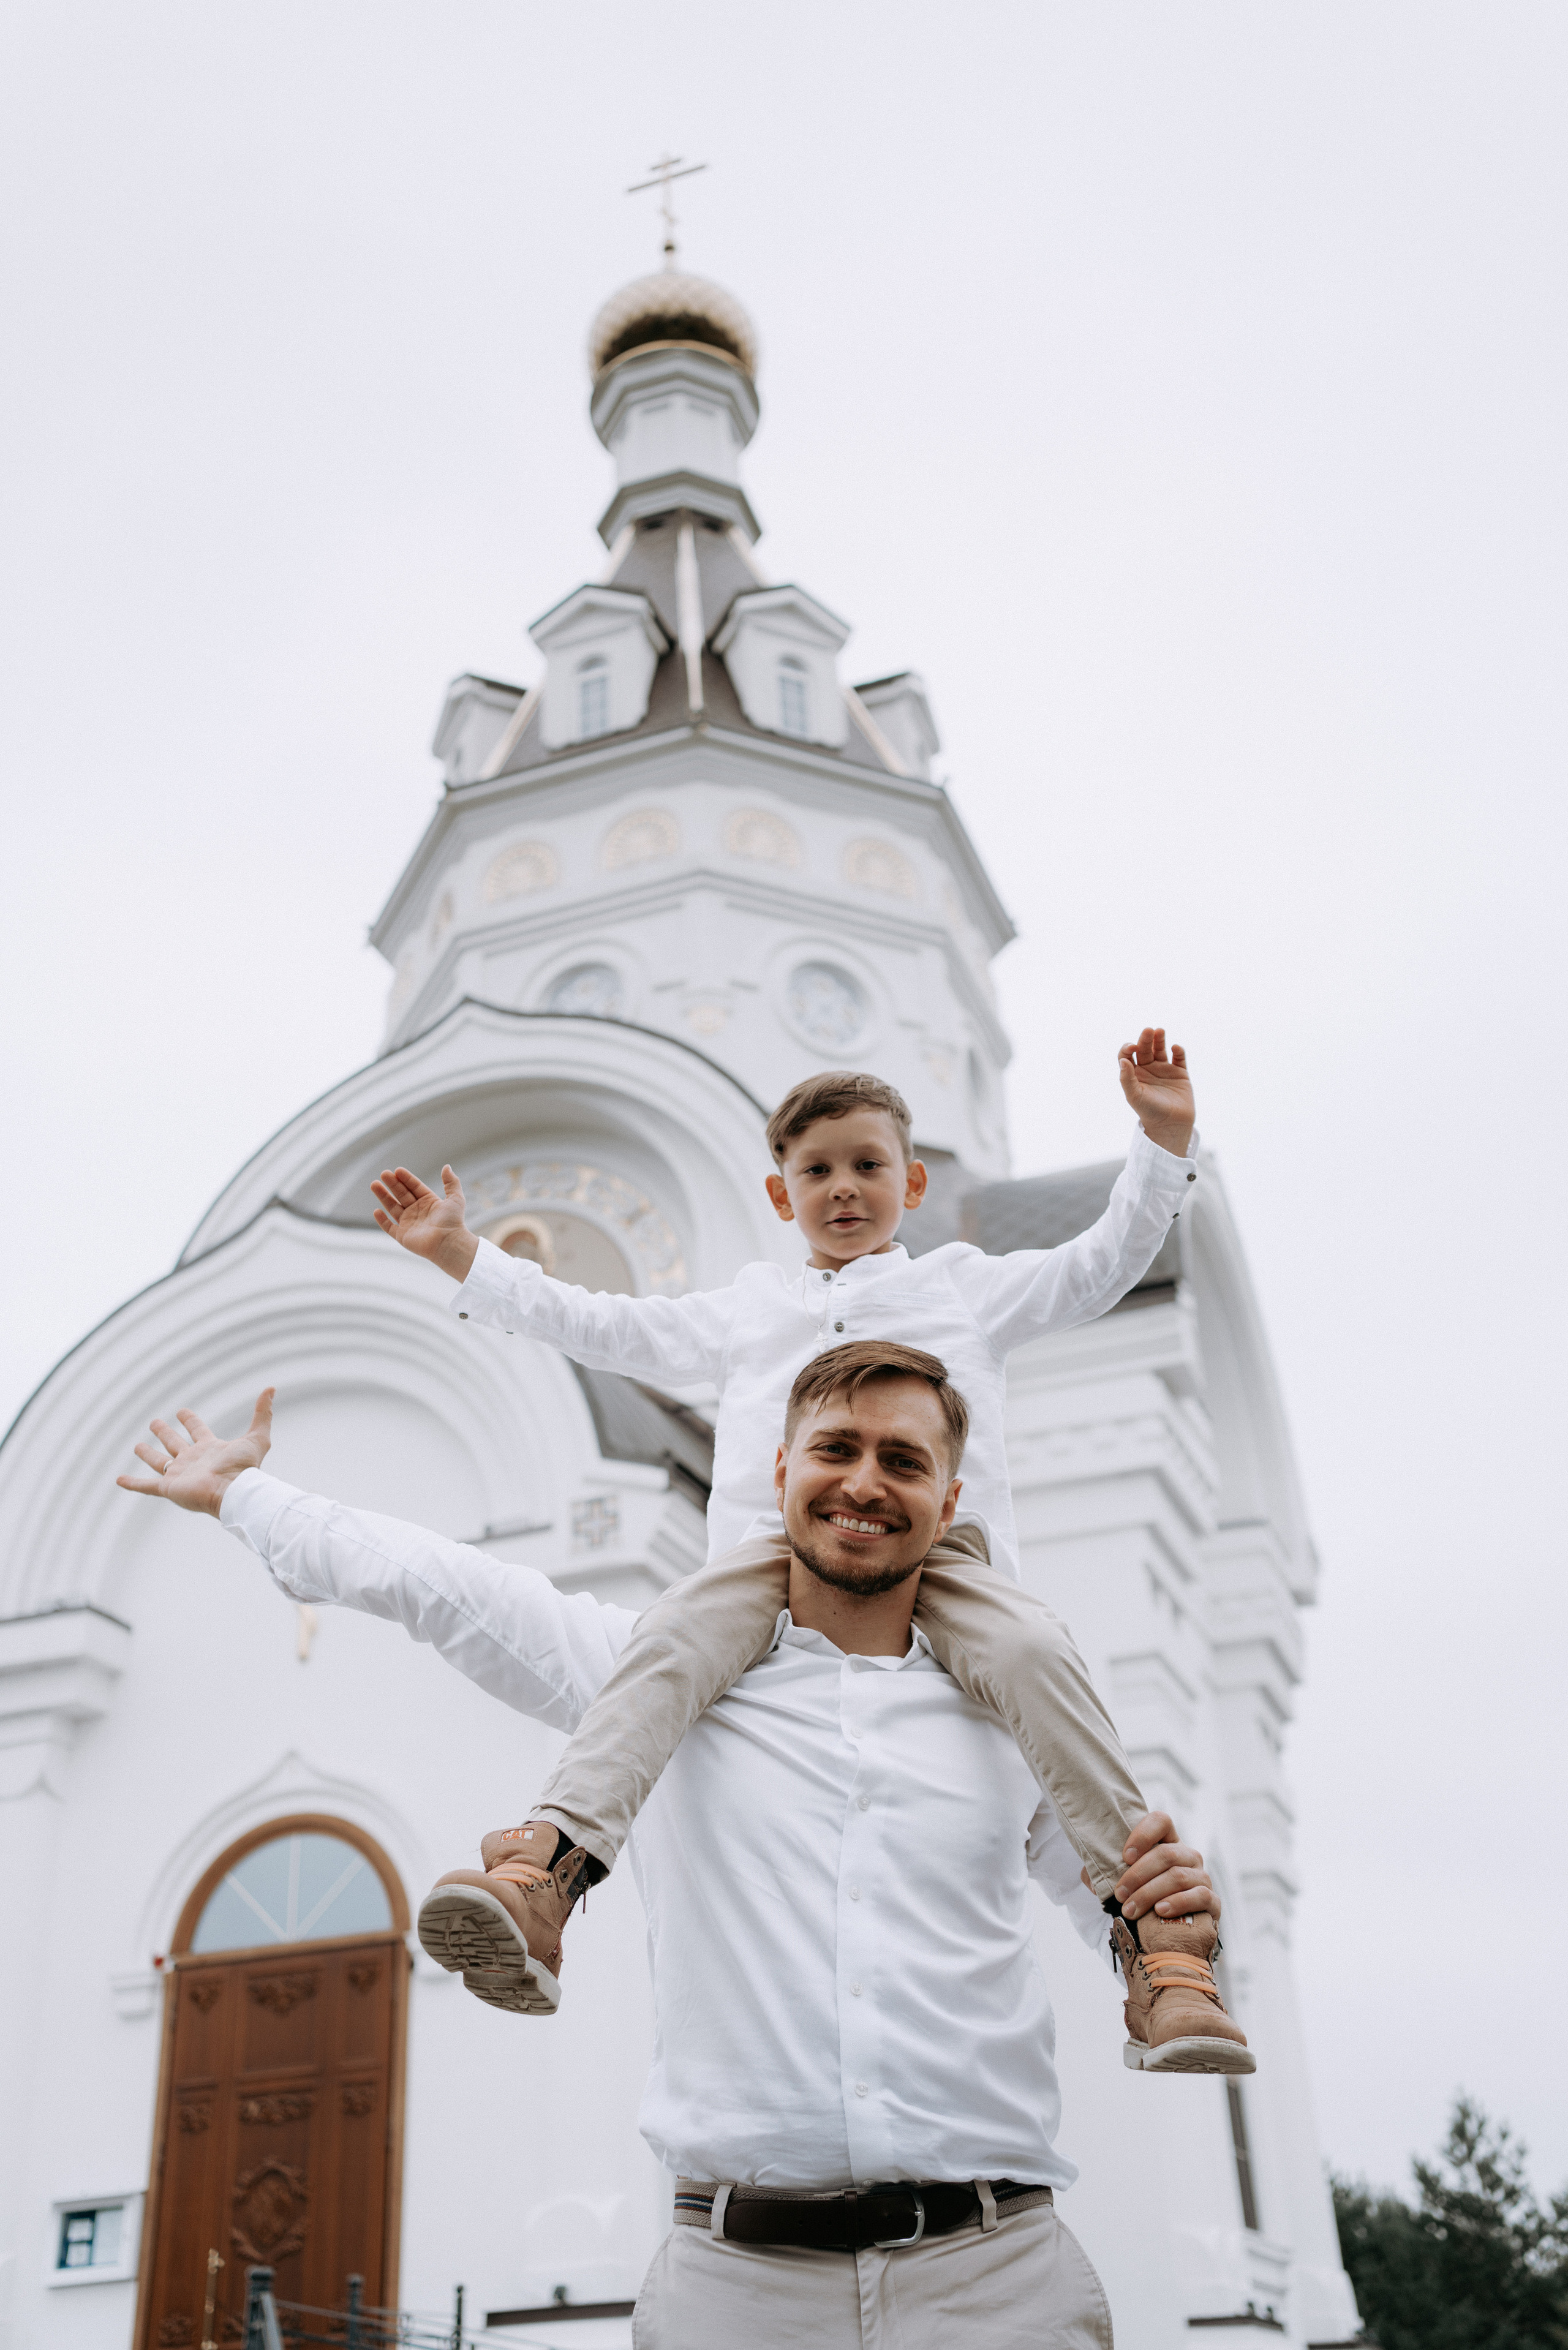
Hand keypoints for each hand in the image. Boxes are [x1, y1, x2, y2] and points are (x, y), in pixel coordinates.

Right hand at [117, 1389, 274, 1517]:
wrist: (234, 1492)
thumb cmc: (245, 1468)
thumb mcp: (257, 1437)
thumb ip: (262, 1413)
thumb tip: (272, 1388)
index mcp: (210, 1449)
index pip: (197, 1430)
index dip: (189, 1420)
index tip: (181, 1411)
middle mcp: (193, 1461)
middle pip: (175, 1444)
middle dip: (165, 1433)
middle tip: (154, 1422)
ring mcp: (179, 1475)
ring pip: (159, 1462)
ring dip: (148, 1454)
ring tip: (136, 1446)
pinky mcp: (169, 1488)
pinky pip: (146, 1486)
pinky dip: (132, 1483)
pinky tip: (119, 1479)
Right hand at [370, 1164, 478, 1282]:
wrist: (448, 1243)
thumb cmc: (453, 1222)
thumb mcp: (455, 1198)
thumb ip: (452, 1182)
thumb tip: (447, 1166)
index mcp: (428, 1202)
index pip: (414, 1187)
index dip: (406, 1178)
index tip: (397, 1170)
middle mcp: (417, 1211)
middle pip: (401, 1194)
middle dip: (392, 1184)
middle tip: (384, 1173)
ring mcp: (409, 1224)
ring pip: (393, 1207)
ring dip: (383, 1196)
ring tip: (374, 1184)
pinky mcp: (403, 1236)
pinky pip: (389, 1227)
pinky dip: (382, 1220)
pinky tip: (377, 1210)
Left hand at [1085, 1810, 1220, 1923]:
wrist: (1173, 1934)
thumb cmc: (1145, 1901)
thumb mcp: (1125, 1883)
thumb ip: (1105, 1875)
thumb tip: (1090, 1877)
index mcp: (1167, 1843)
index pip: (1161, 1821)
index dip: (1143, 1834)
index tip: (1124, 1856)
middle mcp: (1188, 1855)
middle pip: (1165, 1854)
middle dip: (1137, 1875)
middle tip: (1119, 1894)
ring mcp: (1202, 1877)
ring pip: (1177, 1876)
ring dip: (1149, 1893)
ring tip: (1130, 1910)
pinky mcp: (1213, 1901)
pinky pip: (1200, 1895)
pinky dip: (1178, 1903)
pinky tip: (1160, 1911)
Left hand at [1117, 1027, 1193, 1157]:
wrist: (1171, 1125)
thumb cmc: (1149, 1112)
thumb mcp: (1134, 1096)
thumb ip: (1127, 1078)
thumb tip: (1123, 1060)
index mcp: (1134, 1074)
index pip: (1127, 1055)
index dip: (1128, 1048)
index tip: (1133, 1047)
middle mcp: (1148, 1070)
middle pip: (1144, 1048)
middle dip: (1145, 1039)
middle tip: (1148, 1030)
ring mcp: (1164, 1070)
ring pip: (1160, 1049)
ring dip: (1159, 1039)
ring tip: (1160, 1031)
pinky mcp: (1180, 1073)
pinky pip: (1179, 1058)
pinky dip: (1178, 1051)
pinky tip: (1175, 1048)